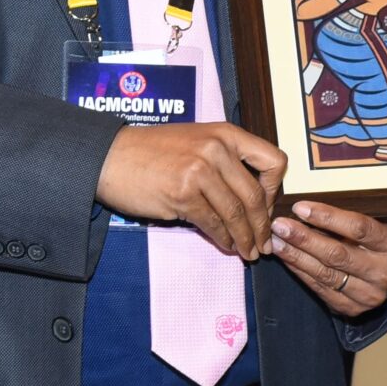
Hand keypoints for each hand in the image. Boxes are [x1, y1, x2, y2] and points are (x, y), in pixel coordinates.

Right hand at [95, 122, 283, 258]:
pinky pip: (212, 223)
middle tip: (264, 243)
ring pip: (236, 213)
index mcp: (227, 134)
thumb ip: (226, 160)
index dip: (275, 189)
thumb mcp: (198, 141)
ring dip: (245, 238)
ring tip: (249, 251)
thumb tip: (253, 197)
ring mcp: (200, 171)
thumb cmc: (153, 151)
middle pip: (255, 195)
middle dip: (262, 225)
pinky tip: (226, 245)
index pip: (274, 161)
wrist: (111, 157)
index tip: (267, 206)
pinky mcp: (183, 194)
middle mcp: (218, 149)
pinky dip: (223, 239)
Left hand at [270, 200, 386, 316]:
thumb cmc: (377, 243)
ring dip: (296, 256)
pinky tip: (286, 258)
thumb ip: (346, 221)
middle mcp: (382, 272)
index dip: (327, 217)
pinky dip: (300, 271)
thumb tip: (306, 210)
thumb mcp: (374, 226)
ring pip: (325, 273)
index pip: (358, 228)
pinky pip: (319, 288)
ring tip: (276, 241)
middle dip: (304, 238)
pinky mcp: (351, 307)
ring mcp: (367, 294)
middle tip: (280, 226)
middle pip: (337, 254)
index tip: (300, 208)